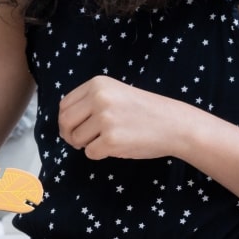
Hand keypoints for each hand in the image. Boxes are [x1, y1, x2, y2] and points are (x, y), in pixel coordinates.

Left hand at [58, 76, 190, 160]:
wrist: (174, 124)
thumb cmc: (145, 111)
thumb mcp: (115, 93)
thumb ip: (90, 101)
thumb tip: (64, 121)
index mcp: (97, 84)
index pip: (65, 105)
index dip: (65, 120)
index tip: (73, 128)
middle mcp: (99, 98)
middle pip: (65, 122)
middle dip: (69, 135)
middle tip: (80, 141)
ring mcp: (105, 119)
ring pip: (76, 139)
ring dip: (86, 145)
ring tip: (105, 140)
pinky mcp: (111, 140)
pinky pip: (90, 153)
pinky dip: (99, 154)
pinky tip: (115, 147)